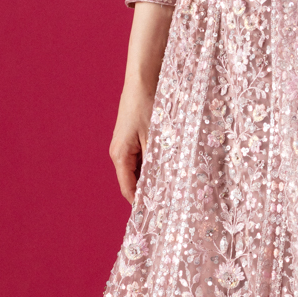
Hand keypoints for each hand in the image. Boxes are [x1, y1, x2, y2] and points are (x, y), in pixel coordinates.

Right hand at [110, 2, 170, 202]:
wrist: (144, 76)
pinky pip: (145, 157)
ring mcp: (127, 143)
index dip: (143, 205)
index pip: (130, 191)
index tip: (158, 219)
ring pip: (142, 169)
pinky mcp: (135, 135)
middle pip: (136, 182)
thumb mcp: (157, 138)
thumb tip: (164, 189)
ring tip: (177, 190)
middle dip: (152, 193)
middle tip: (173, 207)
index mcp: (120, 155)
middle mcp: (120, 152)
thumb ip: (159, 164)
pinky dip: (157, 164)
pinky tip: (173, 167)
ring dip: (157, 177)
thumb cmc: (148, 105)